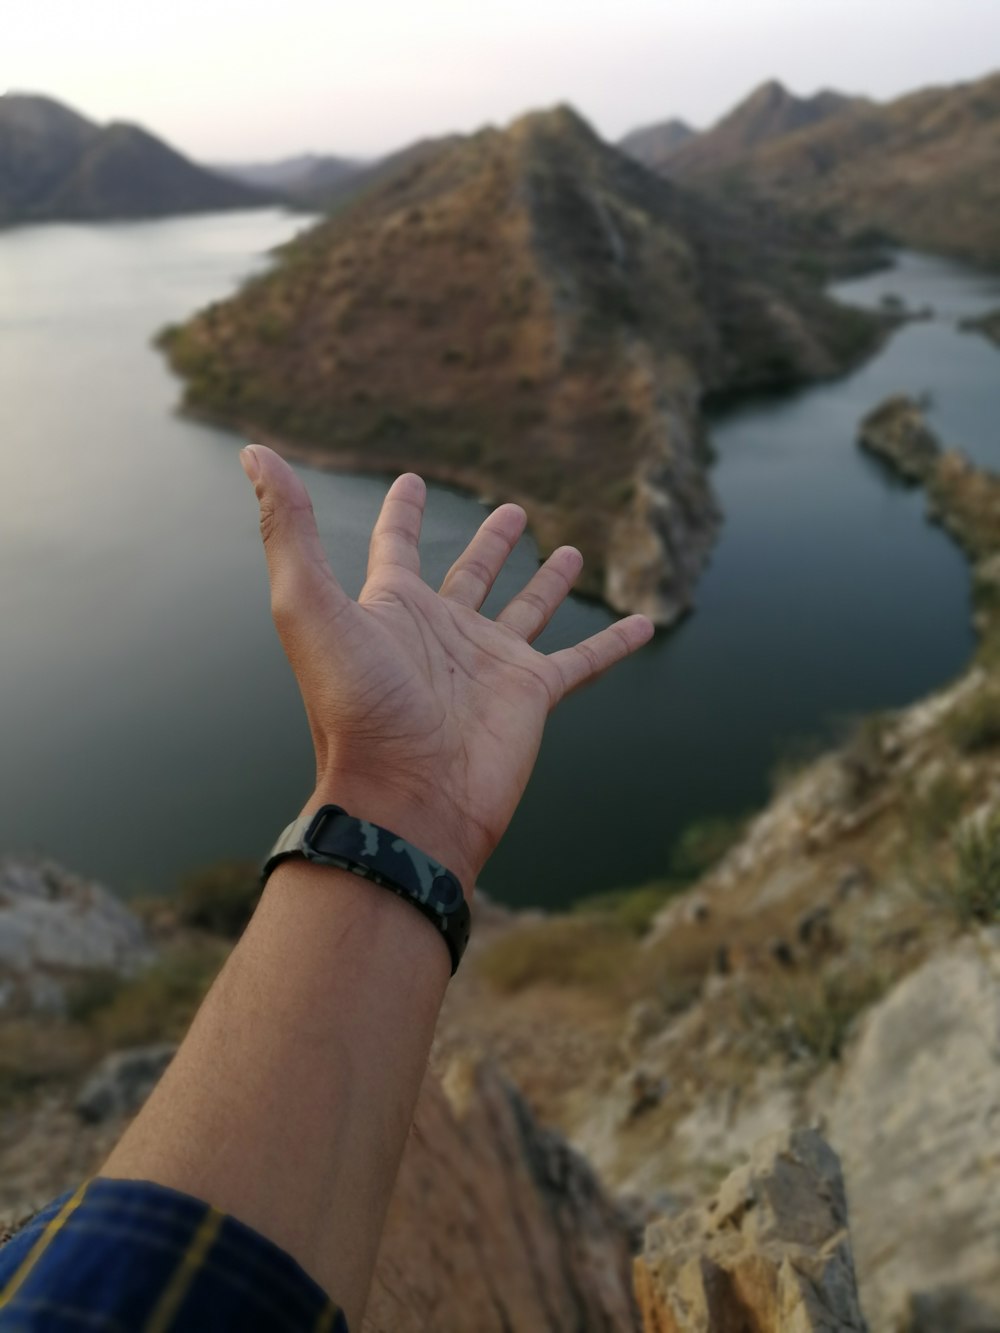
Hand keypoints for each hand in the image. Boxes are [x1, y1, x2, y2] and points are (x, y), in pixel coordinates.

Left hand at [241, 445, 653, 890]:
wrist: (406, 798)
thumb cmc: (355, 708)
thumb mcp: (309, 607)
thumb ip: (289, 531)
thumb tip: (255, 454)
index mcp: (392, 610)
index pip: (398, 547)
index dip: (404, 513)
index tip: (413, 480)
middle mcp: (443, 633)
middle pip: (470, 575)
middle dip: (490, 542)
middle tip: (512, 511)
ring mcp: (490, 664)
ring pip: (526, 610)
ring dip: (546, 582)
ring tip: (568, 548)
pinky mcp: (533, 694)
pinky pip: (584, 660)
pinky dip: (614, 642)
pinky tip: (645, 623)